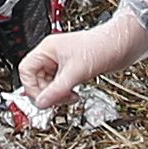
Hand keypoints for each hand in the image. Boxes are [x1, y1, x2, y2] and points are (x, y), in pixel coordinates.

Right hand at [16, 10, 146, 116]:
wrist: (121, 45)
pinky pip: (60, 84)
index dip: (31, 87)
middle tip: (59, 99)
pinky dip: (64, 92)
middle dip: (47, 92)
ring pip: (48, 84)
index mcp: (47, 49)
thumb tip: (41, 103)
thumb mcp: (76, 71)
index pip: (26, 70)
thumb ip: (57, 89)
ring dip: (57, 94)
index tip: (42, 99)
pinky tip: (74, 94)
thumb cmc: (101, 47)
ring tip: (70, 97)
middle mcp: (52, 55)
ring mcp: (62, 62)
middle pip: (36, 79)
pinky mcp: (72, 69)